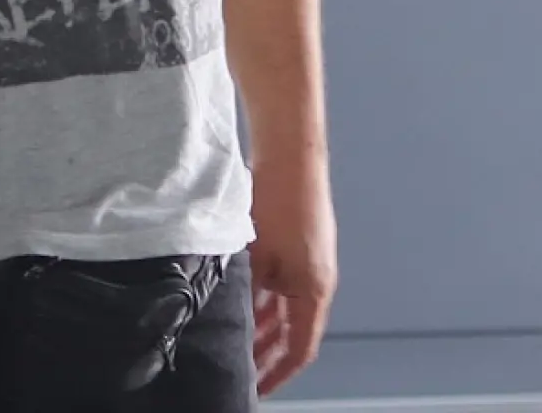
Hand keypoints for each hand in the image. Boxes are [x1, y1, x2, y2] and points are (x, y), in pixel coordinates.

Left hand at [250, 148, 335, 392]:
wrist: (290, 152)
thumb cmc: (278, 205)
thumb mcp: (254, 261)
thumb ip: (244, 295)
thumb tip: (225, 321)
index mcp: (315, 292)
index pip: (299, 348)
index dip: (278, 373)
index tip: (258, 390)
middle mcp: (316, 280)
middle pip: (291, 329)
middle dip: (266, 352)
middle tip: (240, 369)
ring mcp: (307, 259)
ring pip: (283, 305)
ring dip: (261, 323)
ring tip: (233, 339)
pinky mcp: (296, 240)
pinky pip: (279, 282)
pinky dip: (260, 297)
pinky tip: (236, 299)